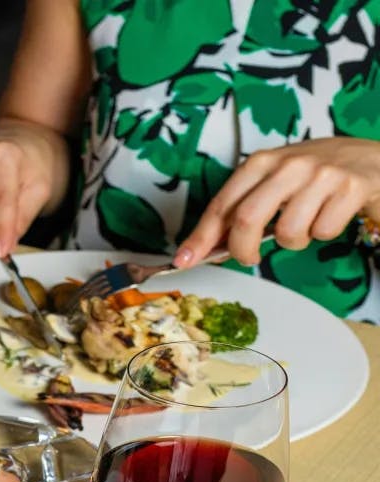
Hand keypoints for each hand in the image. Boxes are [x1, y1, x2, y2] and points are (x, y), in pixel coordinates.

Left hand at [176, 137, 379, 267]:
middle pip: (247, 219)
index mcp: (262, 162)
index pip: (222, 204)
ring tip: (304, 224)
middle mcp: (289, 164)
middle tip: (248, 258)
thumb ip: (243, 209)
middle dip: (242, 250)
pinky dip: (323, 233)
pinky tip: (330, 214)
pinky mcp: (351, 187)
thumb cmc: (316, 176)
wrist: (374, 159)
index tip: (184, 260)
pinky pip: (323, 232)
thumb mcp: (275, 183)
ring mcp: (321, 174)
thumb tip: (207, 247)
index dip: (201, 236)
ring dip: (293, 241)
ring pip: (288, 232)